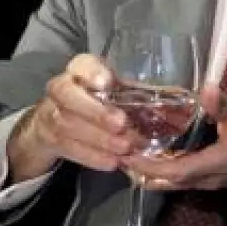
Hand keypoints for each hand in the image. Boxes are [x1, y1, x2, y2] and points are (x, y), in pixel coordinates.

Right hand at [7, 54, 144, 181]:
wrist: (53, 125)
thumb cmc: (96, 103)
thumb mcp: (115, 94)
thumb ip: (139, 96)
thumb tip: (179, 104)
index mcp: (80, 71)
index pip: (81, 64)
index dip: (92, 72)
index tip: (107, 83)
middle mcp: (60, 88)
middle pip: (67, 94)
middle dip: (96, 111)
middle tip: (121, 124)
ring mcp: (48, 113)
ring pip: (67, 123)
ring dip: (99, 138)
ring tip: (124, 147)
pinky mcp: (46, 138)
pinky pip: (66, 147)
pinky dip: (91, 156)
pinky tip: (111, 161)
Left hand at [122, 84, 226, 190]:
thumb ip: (223, 106)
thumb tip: (205, 89)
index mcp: (211, 165)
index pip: (169, 170)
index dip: (144, 162)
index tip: (122, 148)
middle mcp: (203, 179)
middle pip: (161, 180)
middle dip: (137, 167)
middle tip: (116, 145)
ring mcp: (205, 181)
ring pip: (167, 181)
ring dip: (147, 168)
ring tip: (129, 145)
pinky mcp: (208, 177)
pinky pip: (176, 177)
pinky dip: (160, 166)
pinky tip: (154, 148)